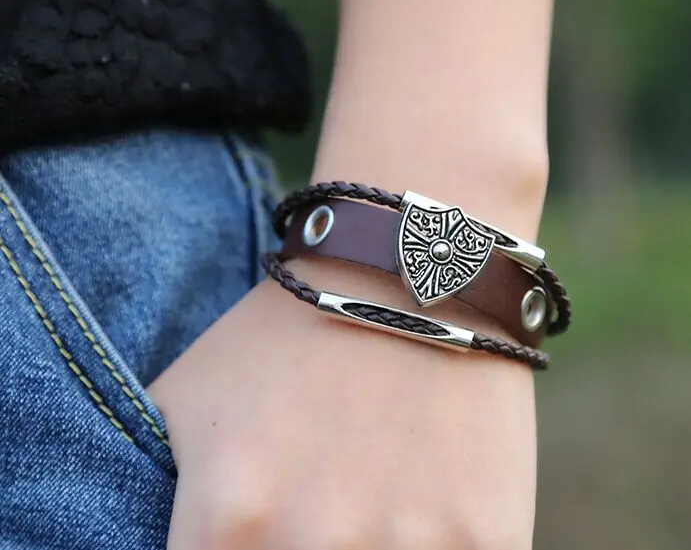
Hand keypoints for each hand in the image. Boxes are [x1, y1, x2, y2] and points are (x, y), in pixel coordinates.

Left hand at [149, 260, 536, 549]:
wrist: (410, 274)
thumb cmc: (290, 333)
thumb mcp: (184, 401)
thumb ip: (147, 493)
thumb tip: (147, 544)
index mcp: (229, 522)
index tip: (252, 545)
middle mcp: (314, 544)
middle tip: (315, 523)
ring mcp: (411, 549)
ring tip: (363, 511)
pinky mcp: (488, 542)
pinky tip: (421, 515)